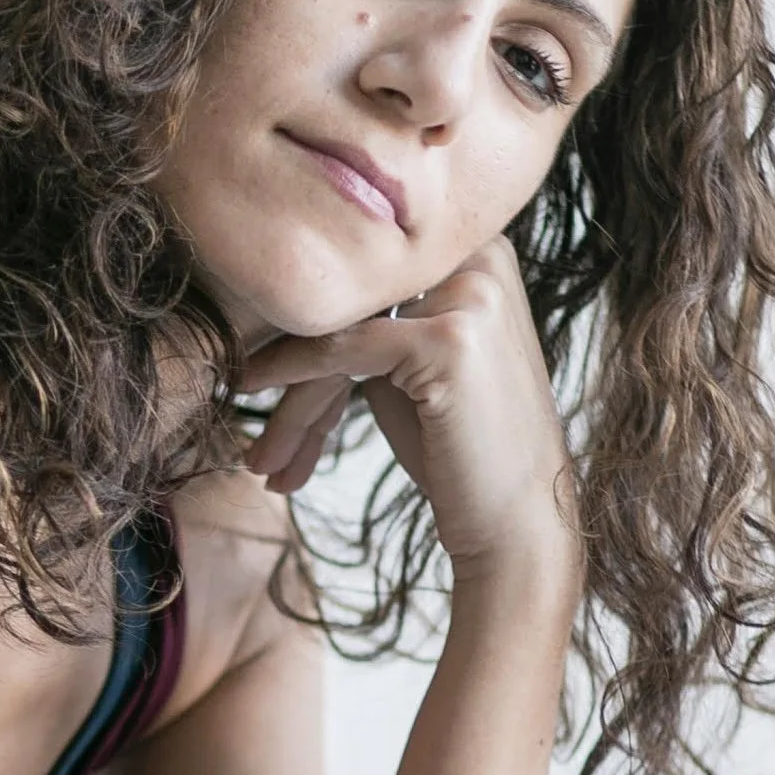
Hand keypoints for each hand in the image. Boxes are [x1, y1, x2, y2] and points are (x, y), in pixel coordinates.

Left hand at [237, 237, 581, 583]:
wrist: (519, 524)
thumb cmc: (458, 451)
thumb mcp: (410, 368)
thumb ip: (366, 323)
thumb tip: (273, 302)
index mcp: (477, 250)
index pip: (365, 282)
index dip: (306, 328)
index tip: (255, 371)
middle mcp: (481, 258)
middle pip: (350, 304)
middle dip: (293, 367)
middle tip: (256, 436)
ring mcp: (470, 295)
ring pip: (338, 330)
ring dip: (289, 401)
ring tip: (260, 461)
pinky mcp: (449, 338)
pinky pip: (339, 352)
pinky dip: (290, 379)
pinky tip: (256, 411)